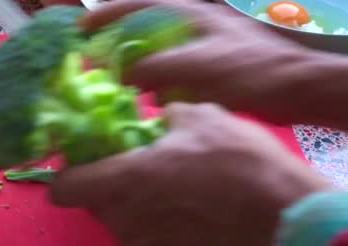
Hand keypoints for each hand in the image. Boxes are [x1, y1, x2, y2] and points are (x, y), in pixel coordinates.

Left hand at [50, 103, 330, 245]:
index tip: (83, 159)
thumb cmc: (238, 162)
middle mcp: (125, 219)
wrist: (287, 217)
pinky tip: (187, 206)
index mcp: (122, 180)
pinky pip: (148, 235)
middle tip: (136, 164)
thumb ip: (166, 116)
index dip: (68, 173)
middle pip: (94, 203)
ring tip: (169, 185)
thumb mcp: (202, 118)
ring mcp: (146, 243)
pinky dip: (157, 221)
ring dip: (134, 202)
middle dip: (107, 183)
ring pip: (122, 220)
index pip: (62, 188)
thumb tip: (159, 117)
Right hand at [78, 0, 347, 127]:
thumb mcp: (195, 69)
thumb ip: (154, 68)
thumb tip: (118, 74)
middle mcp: (194, 17)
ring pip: (161, 30)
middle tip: (99, 38)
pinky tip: (152, 85)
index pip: (137, 2)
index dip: (105, 13)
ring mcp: (204, 35)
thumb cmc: (246, 72)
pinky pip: (174, 53)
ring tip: (118, 61)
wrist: (294, 87)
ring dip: (137, 40)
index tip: (80, 28)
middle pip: (148, 7)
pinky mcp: (212, 56)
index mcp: (188, 12)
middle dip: (121, 19)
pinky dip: (157, 63)